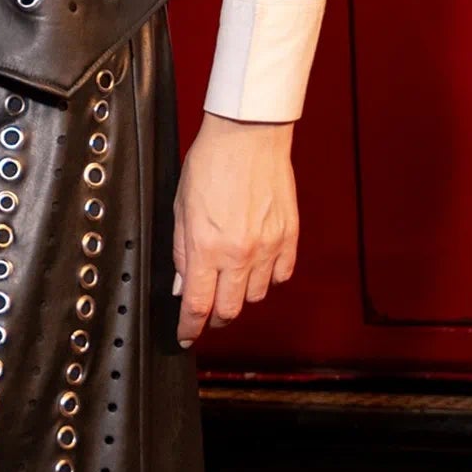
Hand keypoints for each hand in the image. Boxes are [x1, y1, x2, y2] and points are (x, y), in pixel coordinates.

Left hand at [171, 114, 298, 347]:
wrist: (248, 136)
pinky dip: (269, 279)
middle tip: (208, 312)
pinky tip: (258, 268)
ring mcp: (269, 246)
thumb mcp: (181, 209)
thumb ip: (182, 252)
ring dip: (242, 296)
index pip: (198, 305)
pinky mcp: (290, 236)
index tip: (186, 335)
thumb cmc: (210, 164)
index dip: (190, 326)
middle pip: (230, 309)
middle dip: (215, 317)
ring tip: (232, 283)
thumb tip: (182, 286)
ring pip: (257, 296)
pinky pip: (282, 275)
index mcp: (208, 247)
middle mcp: (240, 253)